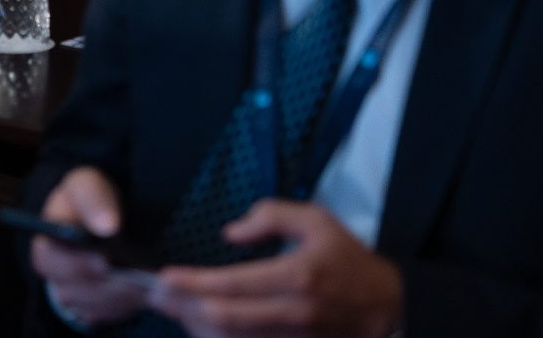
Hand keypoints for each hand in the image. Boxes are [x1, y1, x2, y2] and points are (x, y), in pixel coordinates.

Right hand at [30, 167, 148, 327]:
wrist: (101, 217)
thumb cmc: (89, 200)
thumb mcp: (86, 186)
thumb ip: (92, 199)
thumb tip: (107, 225)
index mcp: (46, 244)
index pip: (50, 261)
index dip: (76, 265)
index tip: (104, 261)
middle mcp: (55, 274)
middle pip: (72, 290)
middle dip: (106, 286)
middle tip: (135, 278)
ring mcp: (74, 293)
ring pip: (92, 306)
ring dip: (119, 297)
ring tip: (146, 284)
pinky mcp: (93, 306)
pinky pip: (107, 314)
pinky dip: (126, 305)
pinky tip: (144, 291)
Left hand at [146, 199, 402, 337]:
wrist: (388, 308)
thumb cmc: (348, 259)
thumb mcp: (317, 221)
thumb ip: (270, 216)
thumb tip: (229, 234)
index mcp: (296, 276)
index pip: (232, 284)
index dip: (193, 283)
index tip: (165, 276)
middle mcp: (291, 313)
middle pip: (224, 320)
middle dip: (183, 308)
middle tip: (155, 295)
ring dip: (195, 326)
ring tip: (171, 308)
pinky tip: (200, 325)